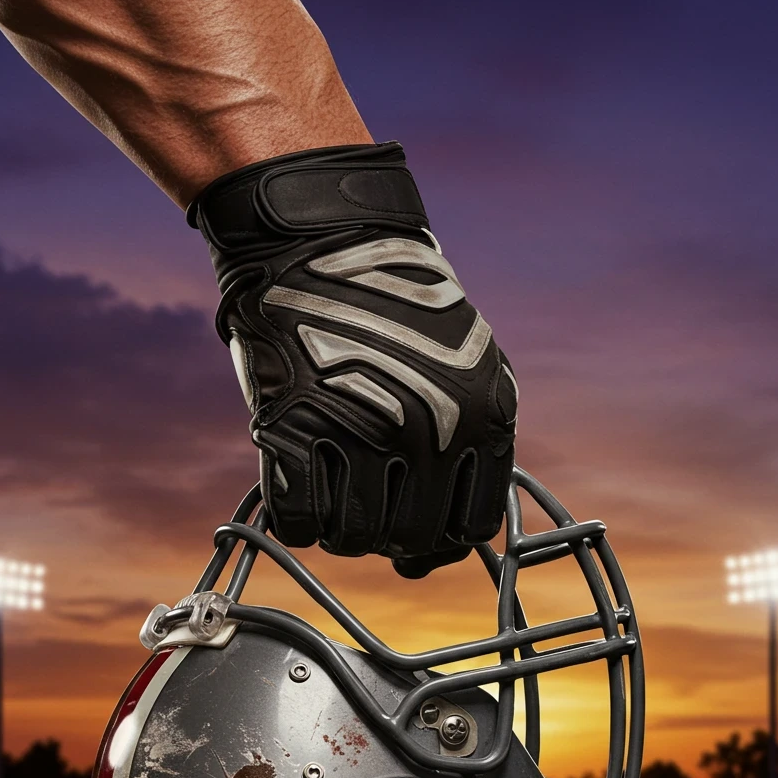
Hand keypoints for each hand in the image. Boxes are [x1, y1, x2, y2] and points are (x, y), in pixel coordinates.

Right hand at [189, 141, 516, 575]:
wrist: (316, 237)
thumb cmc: (391, 308)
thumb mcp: (466, 365)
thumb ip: (472, 444)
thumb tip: (452, 539)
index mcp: (483, 417)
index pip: (470, 528)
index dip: (439, 536)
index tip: (415, 522)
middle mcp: (431, 430)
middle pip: (410, 540)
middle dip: (388, 536)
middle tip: (368, 509)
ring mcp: (362, 430)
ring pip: (354, 539)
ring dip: (340, 529)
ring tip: (334, 493)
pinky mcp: (294, 427)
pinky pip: (299, 522)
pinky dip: (296, 519)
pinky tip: (299, 487)